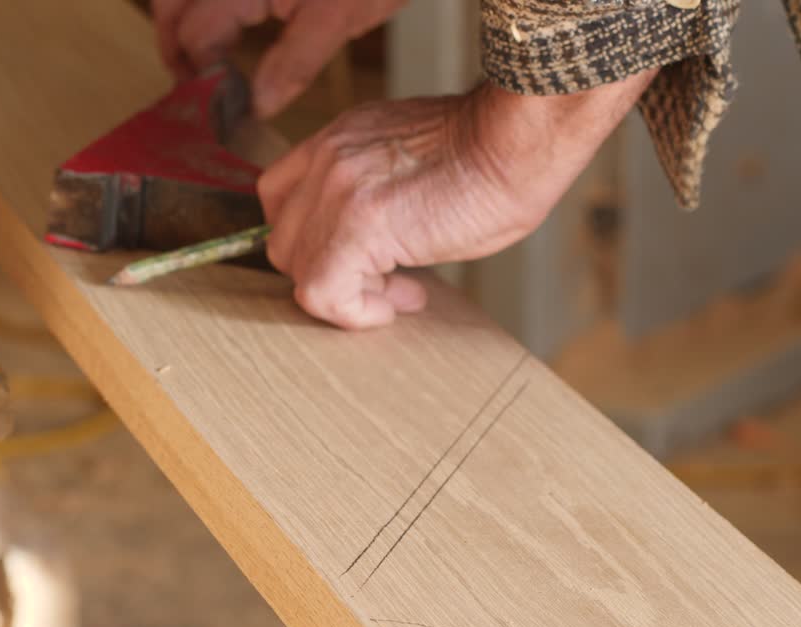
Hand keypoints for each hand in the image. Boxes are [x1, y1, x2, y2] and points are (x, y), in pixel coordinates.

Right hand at [152, 0, 405, 116]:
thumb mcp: (341, 15)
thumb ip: (294, 62)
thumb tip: (259, 106)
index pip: (196, 37)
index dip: (203, 79)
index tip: (221, 113)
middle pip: (170, 8)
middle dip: (176, 49)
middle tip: (195, 90)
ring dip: (183, 23)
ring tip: (201, 62)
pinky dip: (204, 7)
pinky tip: (225, 25)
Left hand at [258, 73, 656, 328]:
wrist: (518, 144)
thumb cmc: (493, 155)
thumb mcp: (413, 162)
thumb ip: (379, 191)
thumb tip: (378, 250)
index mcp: (339, 139)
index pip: (282, 198)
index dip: (316, 239)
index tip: (364, 257)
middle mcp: (326, 159)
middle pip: (285, 238)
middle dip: (331, 271)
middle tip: (391, 283)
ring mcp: (335, 192)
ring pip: (298, 269)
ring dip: (347, 293)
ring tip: (402, 292)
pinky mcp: (355, 228)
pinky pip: (322, 294)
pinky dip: (353, 313)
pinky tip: (393, 307)